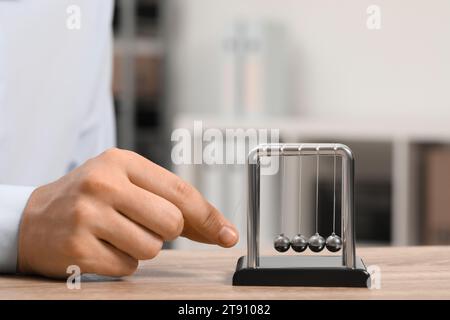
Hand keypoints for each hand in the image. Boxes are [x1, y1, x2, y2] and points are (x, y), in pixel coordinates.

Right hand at [18, 148, 238, 277]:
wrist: (34, 219)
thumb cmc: (91, 199)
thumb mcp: (126, 183)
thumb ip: (171, 201)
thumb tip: (220, 230)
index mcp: (122, 161)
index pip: (180, 191)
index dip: (209, 216)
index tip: (228, 235)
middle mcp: (105, 183)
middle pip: (171, 223)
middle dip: (165, 232)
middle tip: (140, 223)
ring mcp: (88, 215)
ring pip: (152, 248)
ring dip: (141, 247)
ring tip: (115, 233)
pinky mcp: (78, 247)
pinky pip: (128, 267)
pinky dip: (122, 262)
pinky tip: (101, 247)